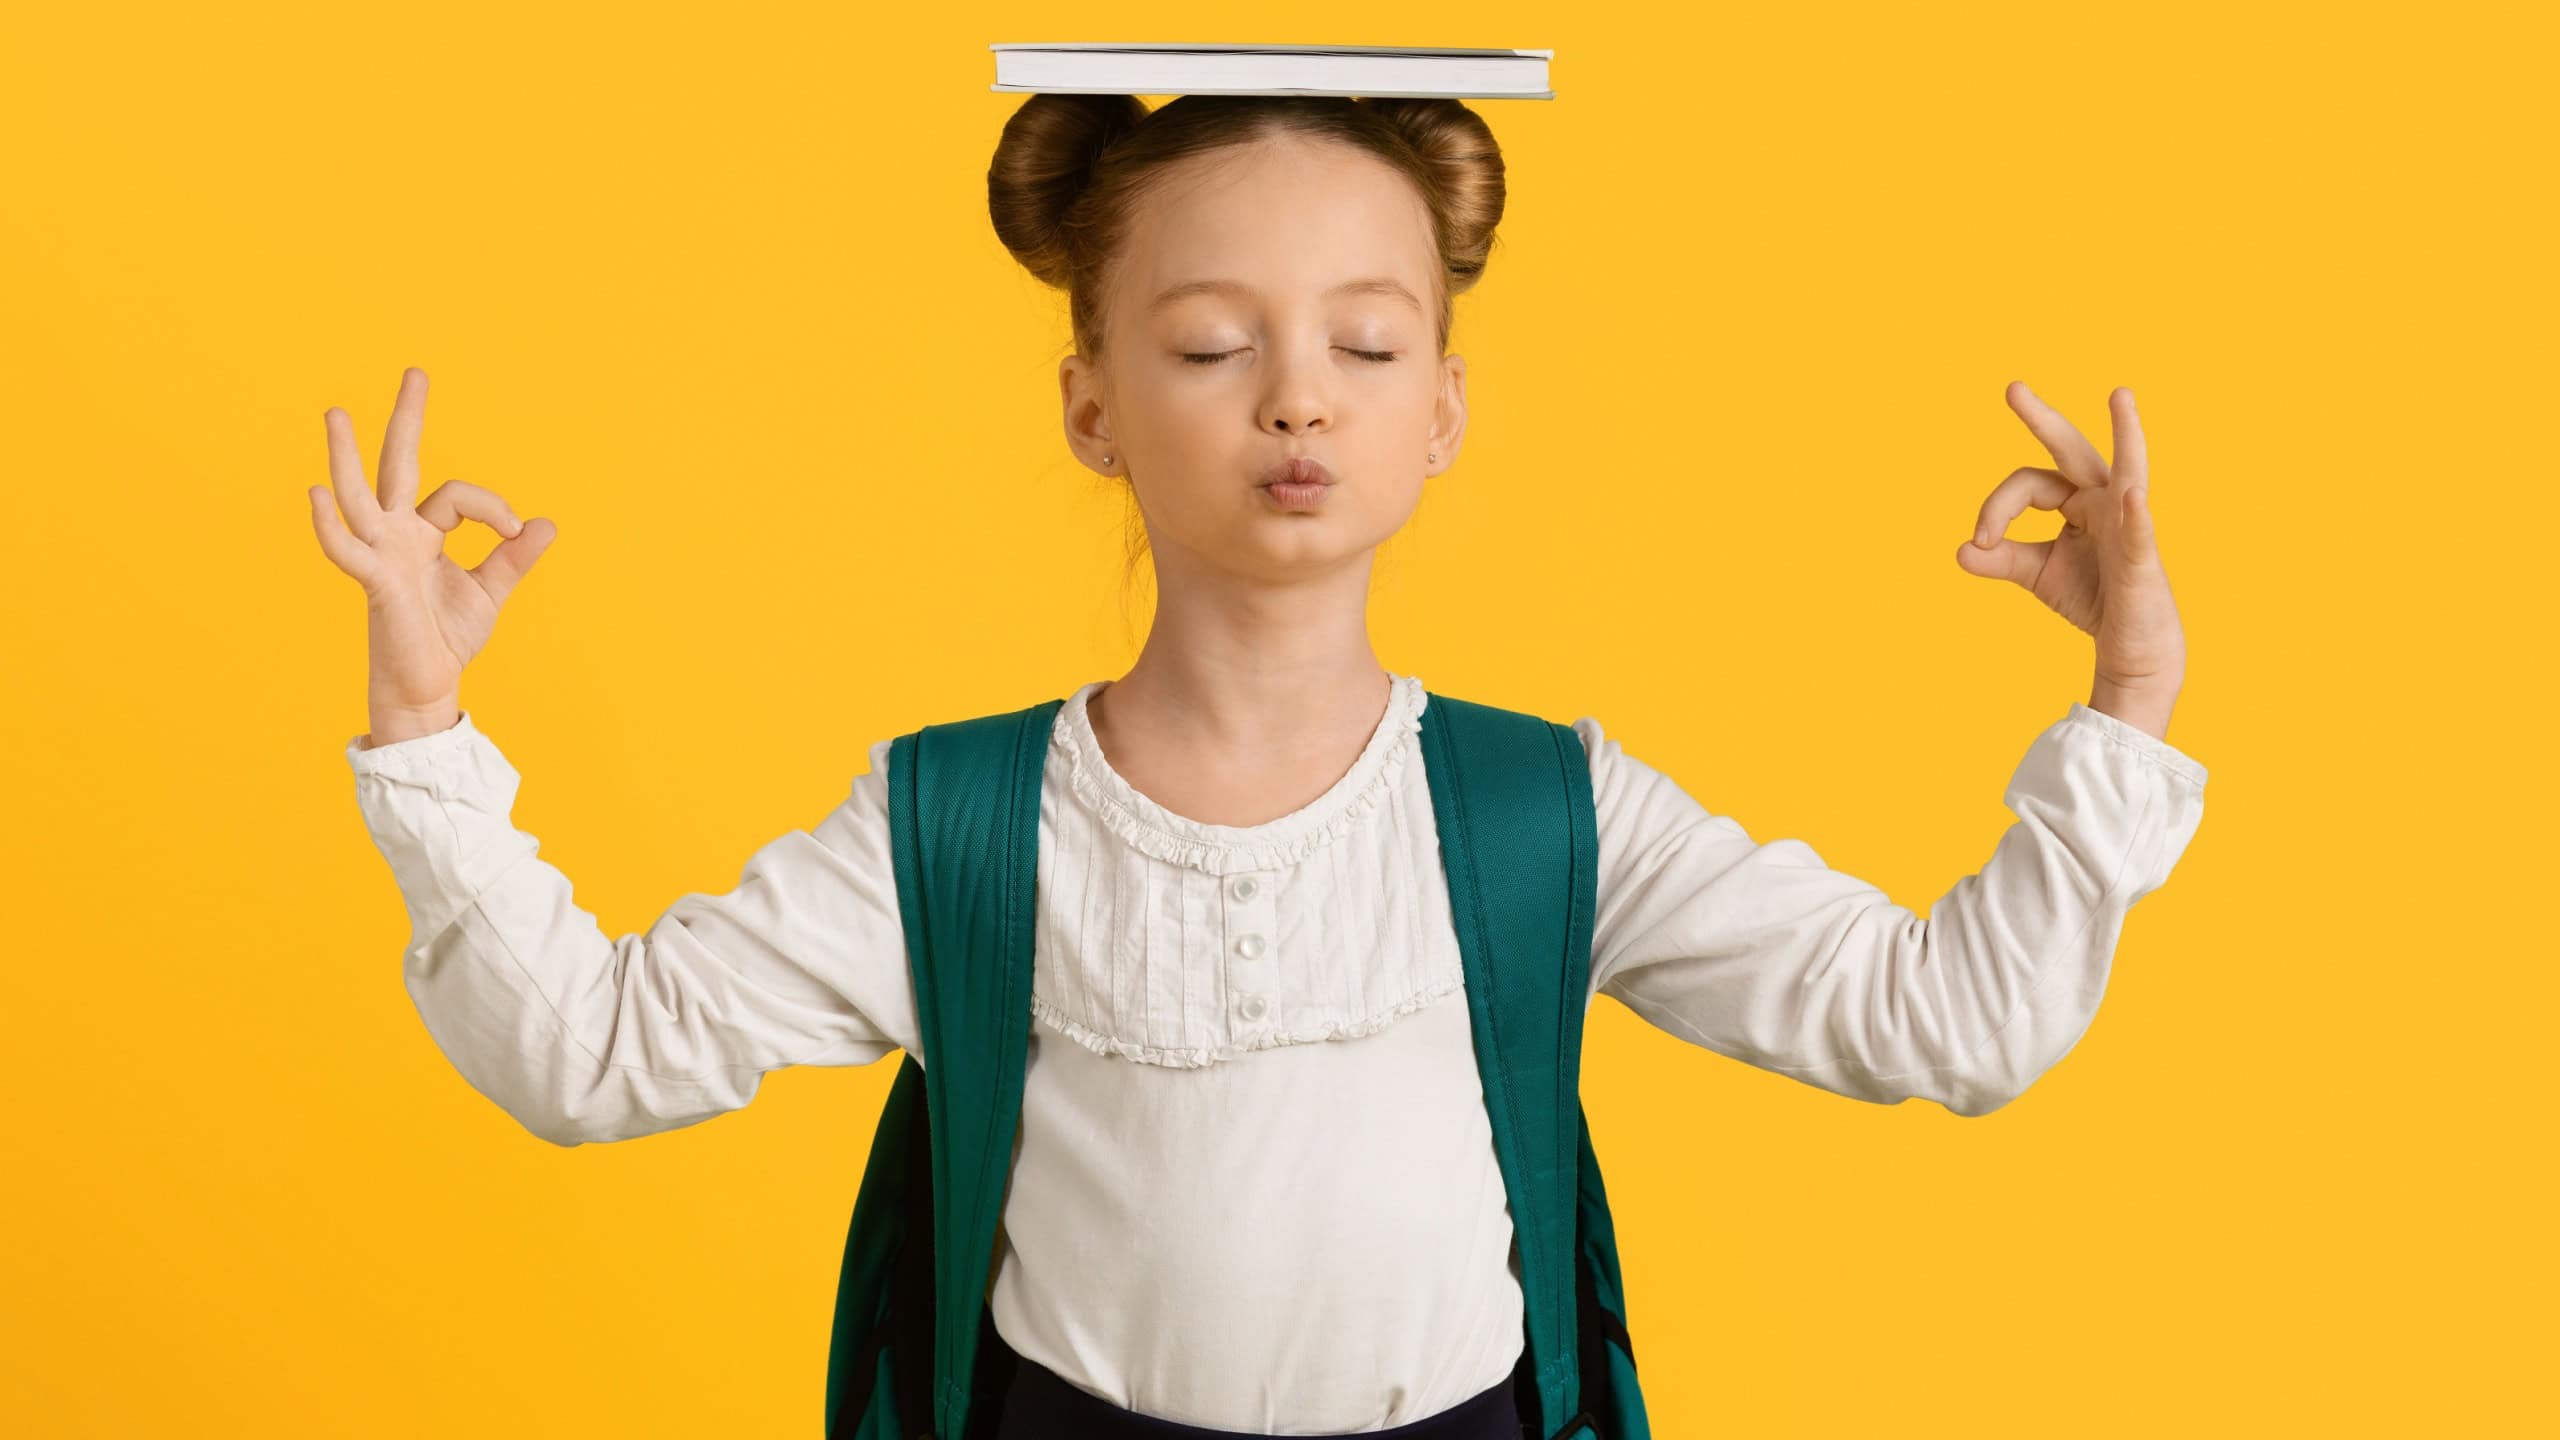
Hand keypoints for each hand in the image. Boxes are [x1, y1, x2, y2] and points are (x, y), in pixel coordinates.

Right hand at [308, 367, 557, 719]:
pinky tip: (316, 493)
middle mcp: (398, 535)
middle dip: (407, 420)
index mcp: (425, 533)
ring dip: (347, 456)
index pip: (457, 496)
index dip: (492, 507)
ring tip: (336, 412)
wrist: (430, 683)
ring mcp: (381, 554)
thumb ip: (513, 558)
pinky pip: (347, 549)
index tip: (516, 530)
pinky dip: (330, 524)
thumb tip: (544, 524)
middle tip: (417, 372)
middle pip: (399, 466)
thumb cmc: (449, 637)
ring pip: (360, 496)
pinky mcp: (374, 583)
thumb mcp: (490, 592)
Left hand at [1955, 382, 2187, 703]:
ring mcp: (2128, 524)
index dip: (1996, 508)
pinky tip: (2130, 496)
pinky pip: (2138, 532)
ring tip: (2120, 395)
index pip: (2028, 485)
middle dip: (2043, 420)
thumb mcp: (2038, 574)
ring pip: (2126, 471)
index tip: (1980, 542)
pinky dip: (2134, 515)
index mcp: (2079, 499)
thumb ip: (2001, 558)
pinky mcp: (2142, 559)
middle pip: (2072, 452)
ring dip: (2126, 434)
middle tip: (2011, 389)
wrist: (2130, 644)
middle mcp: (2106, 500)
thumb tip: (1961, 550)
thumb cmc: (2092, 598)